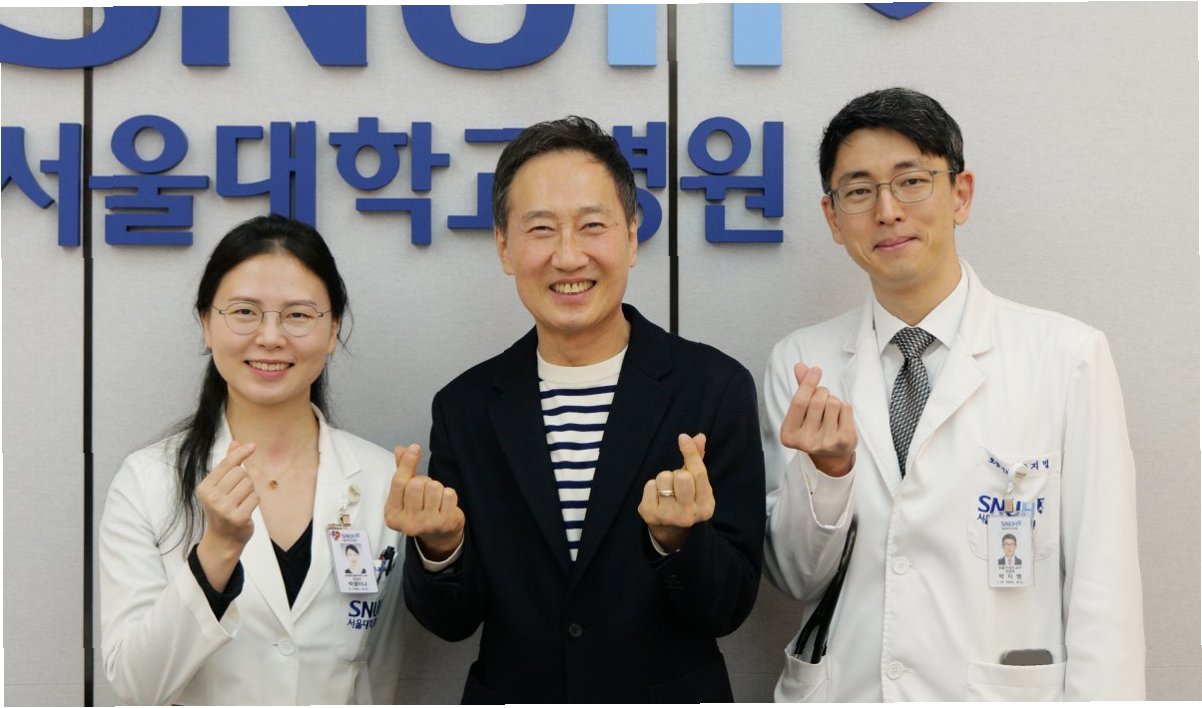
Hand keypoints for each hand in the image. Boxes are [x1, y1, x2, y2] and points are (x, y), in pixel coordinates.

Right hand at [196, 440, 258, 589]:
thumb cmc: (222, 509)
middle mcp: (212, 497)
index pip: (227, 464)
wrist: (222, 539)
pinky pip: (255, 498)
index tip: (253, 446)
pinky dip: (254, 501)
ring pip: (249, 484)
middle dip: (245, 480)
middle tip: (238, 493)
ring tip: (241, 502)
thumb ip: (227, 465)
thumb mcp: (220, 487)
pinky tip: (246, 509)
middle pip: (241, 473)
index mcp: (205, 487)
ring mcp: (224, 509)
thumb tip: (235, 442)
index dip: (241, 453)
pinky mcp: (237, 518)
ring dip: (250, 491)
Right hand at [384, 444, 464, 560]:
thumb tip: (401, 450)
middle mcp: (407, 523)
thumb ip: (403, 472)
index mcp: (392, 514)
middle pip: (416, 483)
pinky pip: (449, 494)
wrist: (439, 536)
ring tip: (435, 499)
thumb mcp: (405, 495)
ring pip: (434, 487)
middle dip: (423, 481)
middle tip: (425, 493)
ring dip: (437, 488)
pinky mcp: (445, 523)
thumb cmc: (420, 511)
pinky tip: (444, 505)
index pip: (399, 482)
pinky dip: (449, 495)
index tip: (414, 449)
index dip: (407, 463)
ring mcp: (426, 524)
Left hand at [638, 433, 713, 552]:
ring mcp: (669, 517)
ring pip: (663, 478)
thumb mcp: (697, 484)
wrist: (670, 529)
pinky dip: (652, 486)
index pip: (699, 474)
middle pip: (681, 476)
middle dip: (677, 473)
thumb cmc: (686, 499)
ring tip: (667, 490)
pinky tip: (656, 497)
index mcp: (706, 507)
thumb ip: (697, 460)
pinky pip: (649, 485)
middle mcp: (689, 515)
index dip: (690, 454)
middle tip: (677, 484)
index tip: (682, 438)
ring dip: (664, 479)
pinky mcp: (650, 515)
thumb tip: (699, 437)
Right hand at [779, 363, 856, 476]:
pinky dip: (844, 407)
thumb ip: (800, 389)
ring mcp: (826, 443)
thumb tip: (800, 367)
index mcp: (789, 434)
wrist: (830, 456)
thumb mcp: (801, 413)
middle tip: (822, 400)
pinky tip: (839, 418)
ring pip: (833, 402)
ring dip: (833, 400)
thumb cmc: (813, 429)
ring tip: (830, 412)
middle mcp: (805, 442)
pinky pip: (846, 408)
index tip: (815, 370)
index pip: (799, 402)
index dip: (808, 383)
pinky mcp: (844, 441)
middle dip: (822, 392)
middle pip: (817, 400)